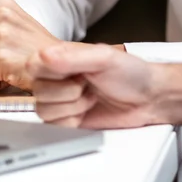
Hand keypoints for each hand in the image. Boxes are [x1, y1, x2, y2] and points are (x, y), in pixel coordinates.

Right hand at [28, 43, 165, 128]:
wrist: (148, 99)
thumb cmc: (132, 73)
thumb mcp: (105, 58)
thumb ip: (74, 56)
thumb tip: (45, 55)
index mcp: (62, 58)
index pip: (33, 65)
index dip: (52, 73)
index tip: (76, 72)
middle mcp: (58, 79)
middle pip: (38, 92)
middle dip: (69, 92)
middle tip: (89, 85)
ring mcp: (61, 101)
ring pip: (44, 111)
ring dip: (73, 107)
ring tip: (92, 97)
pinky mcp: (66, 120)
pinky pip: (54, 126)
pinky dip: (73, 121)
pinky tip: (88, 111)